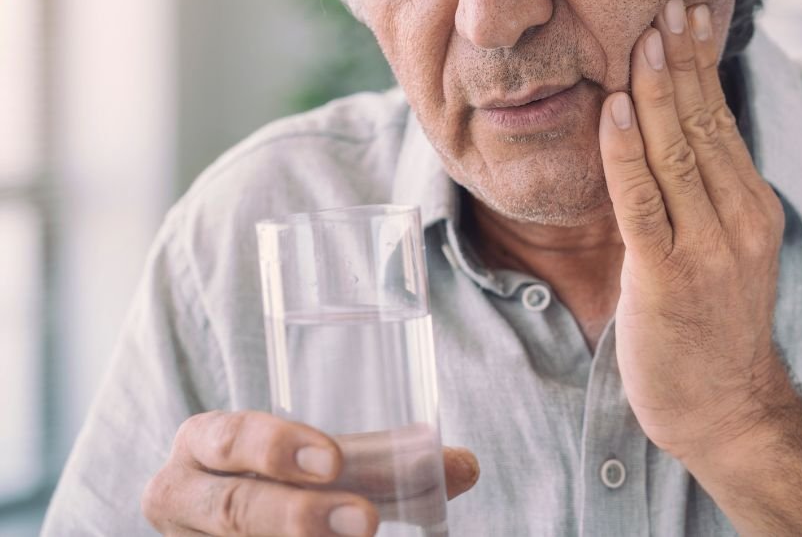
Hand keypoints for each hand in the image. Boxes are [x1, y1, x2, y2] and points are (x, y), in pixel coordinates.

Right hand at [141, 410, 478, 535]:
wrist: (242, 509)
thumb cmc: (284, 476)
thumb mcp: (320, 458)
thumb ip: (385, 459)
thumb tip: (465, 467)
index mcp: (203, 443)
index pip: (228, 438)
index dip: (274, 447)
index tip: (334, 460)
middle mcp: (179, 496)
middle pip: (234, 509)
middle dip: (300, 516)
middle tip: (366, 521)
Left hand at [599, 0, 787, 464]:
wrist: (728, 411)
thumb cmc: (713, 329)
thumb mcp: (725, 252)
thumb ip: (704, 197)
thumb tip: (669, 135)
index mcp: (754, 209)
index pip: (723, 123)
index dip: (702, 68)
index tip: (687, 18)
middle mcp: (739, 220)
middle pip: (705, 125)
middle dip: (682, 61)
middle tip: (666, 4)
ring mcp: (707, 248)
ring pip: (677, 151)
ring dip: (657, 89)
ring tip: (643, 37)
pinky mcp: (666, 276)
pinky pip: (642, 199)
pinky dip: (626, 150)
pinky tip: (616, 107)